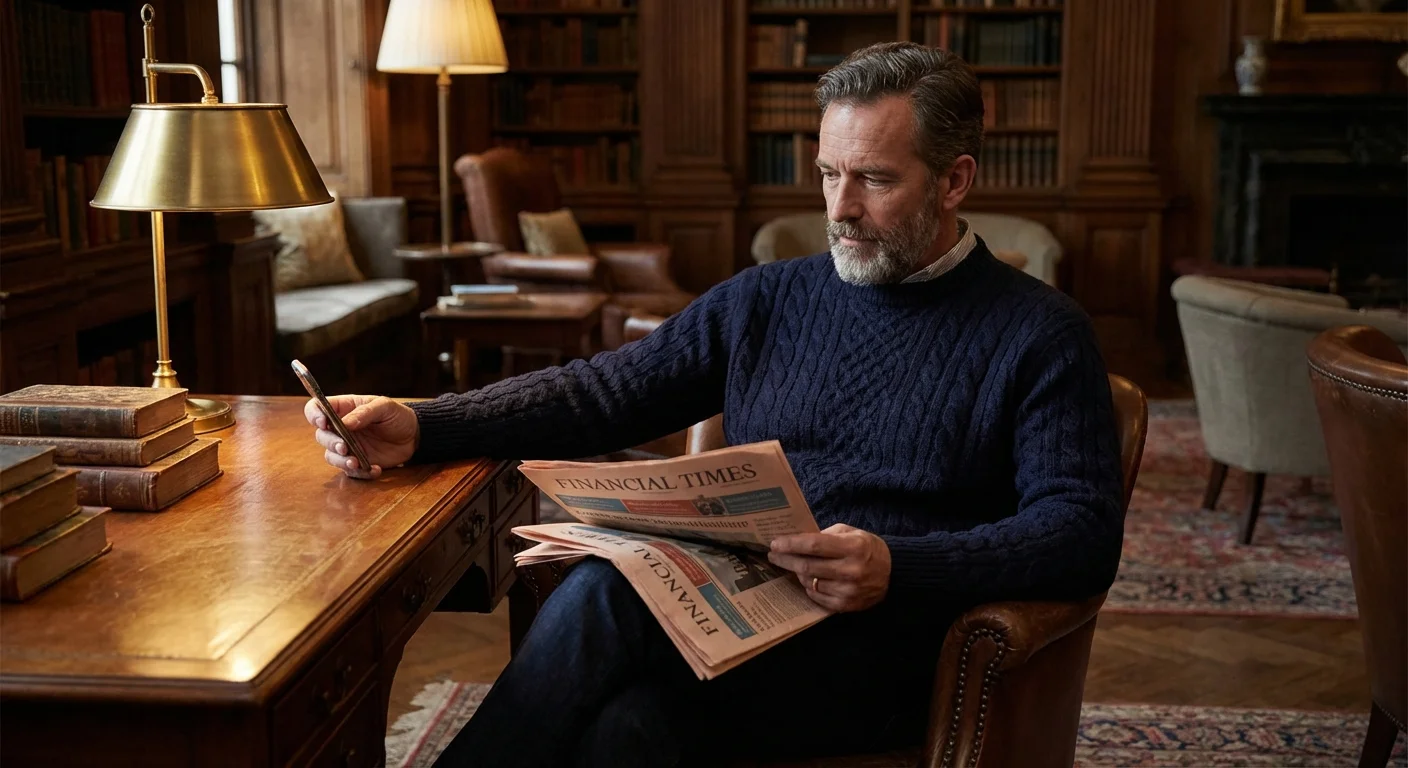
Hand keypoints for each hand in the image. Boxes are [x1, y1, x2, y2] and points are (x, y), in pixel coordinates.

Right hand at [305, 395, 418, 478]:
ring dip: (340, 461)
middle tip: (344, 446)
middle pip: (321, 435)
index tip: (322, 422)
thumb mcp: (384, 407)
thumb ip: (365, 412)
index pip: (316, 408)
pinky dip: (360, 473)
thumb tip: (345, 423)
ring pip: (331, 456)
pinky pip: (350, 471)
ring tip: (356, 462)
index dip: (314, 414)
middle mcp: (340, 428)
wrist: (413, 436)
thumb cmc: (396, 416)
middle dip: (330, 442)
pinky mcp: (357, 462)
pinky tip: (375, 469)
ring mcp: (347, 447)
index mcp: (343, 408)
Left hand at [767, 523, 890, 612]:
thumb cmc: (867, 548)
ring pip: (810, 582)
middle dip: (786, 559)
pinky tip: (809, 579)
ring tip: (794, 565)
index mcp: (853, 547)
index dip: (791, 544)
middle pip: (808, 566)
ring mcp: (848, 590)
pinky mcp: (846, 605)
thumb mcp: (850, 533)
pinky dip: (809, 586)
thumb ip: (825, 535)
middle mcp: (851, 570)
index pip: (814, 545)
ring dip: (798, 573)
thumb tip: (795, 540)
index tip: (775, 543)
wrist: (894, 573)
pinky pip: (816, 596)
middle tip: (773, 554)